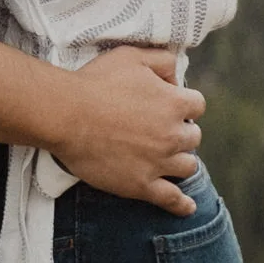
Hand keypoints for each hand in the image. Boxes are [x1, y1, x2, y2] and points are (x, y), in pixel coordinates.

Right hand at [46, 48, 203, 216]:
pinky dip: (182, 204)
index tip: (170, 106)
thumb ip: (162, 60)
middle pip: (193, 137)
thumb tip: (176, 76)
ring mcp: (159, 162)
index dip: (184, 104)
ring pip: (187, 167)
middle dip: (181, 132)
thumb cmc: (96, 82)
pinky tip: (188, 207)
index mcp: (173, 103)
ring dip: (180, 160)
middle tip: (161, 131)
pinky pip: (171, 199)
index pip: (197, 105)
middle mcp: (172, 134)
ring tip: (166, 158)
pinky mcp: (142, 185)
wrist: (66, 115)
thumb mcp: (131, 56)